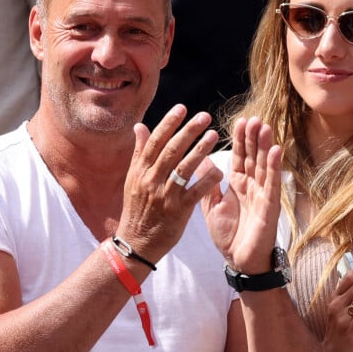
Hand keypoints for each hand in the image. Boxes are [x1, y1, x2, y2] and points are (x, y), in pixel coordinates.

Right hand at [116, 104, 222, 264]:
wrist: (136, 243)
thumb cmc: (137, 208)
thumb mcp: (133, 179)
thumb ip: (140, 152)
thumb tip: (140, 126)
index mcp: (140, 170)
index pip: (155, 141)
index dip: (169, 123)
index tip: (182, 108)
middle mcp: (151, 181)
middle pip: (171, 150)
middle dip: (188, 131)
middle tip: (205, 116)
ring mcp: (164, 196)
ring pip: (184, 168)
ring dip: (200, 150)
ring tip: (214, 135)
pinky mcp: (177, 212)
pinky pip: (195, 192)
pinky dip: (207, 180)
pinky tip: (219, 170)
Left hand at [198, 116, 282, 272]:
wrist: (238, 261)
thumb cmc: (228, 235)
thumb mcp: (211, 206)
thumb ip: (207, 183)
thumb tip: (201, 160)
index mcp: (237, 183)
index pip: (239, 156)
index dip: (241, 139)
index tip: (241, 121)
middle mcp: (251, 185)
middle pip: (253, 156)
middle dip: (253, 137)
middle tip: (254, 118)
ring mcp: (262, 194)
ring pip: (263, 165)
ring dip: (264, 146)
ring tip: (264, 127)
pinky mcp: (269, 206)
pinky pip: (271, 183)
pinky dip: (273, 167)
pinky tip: (276, 150)